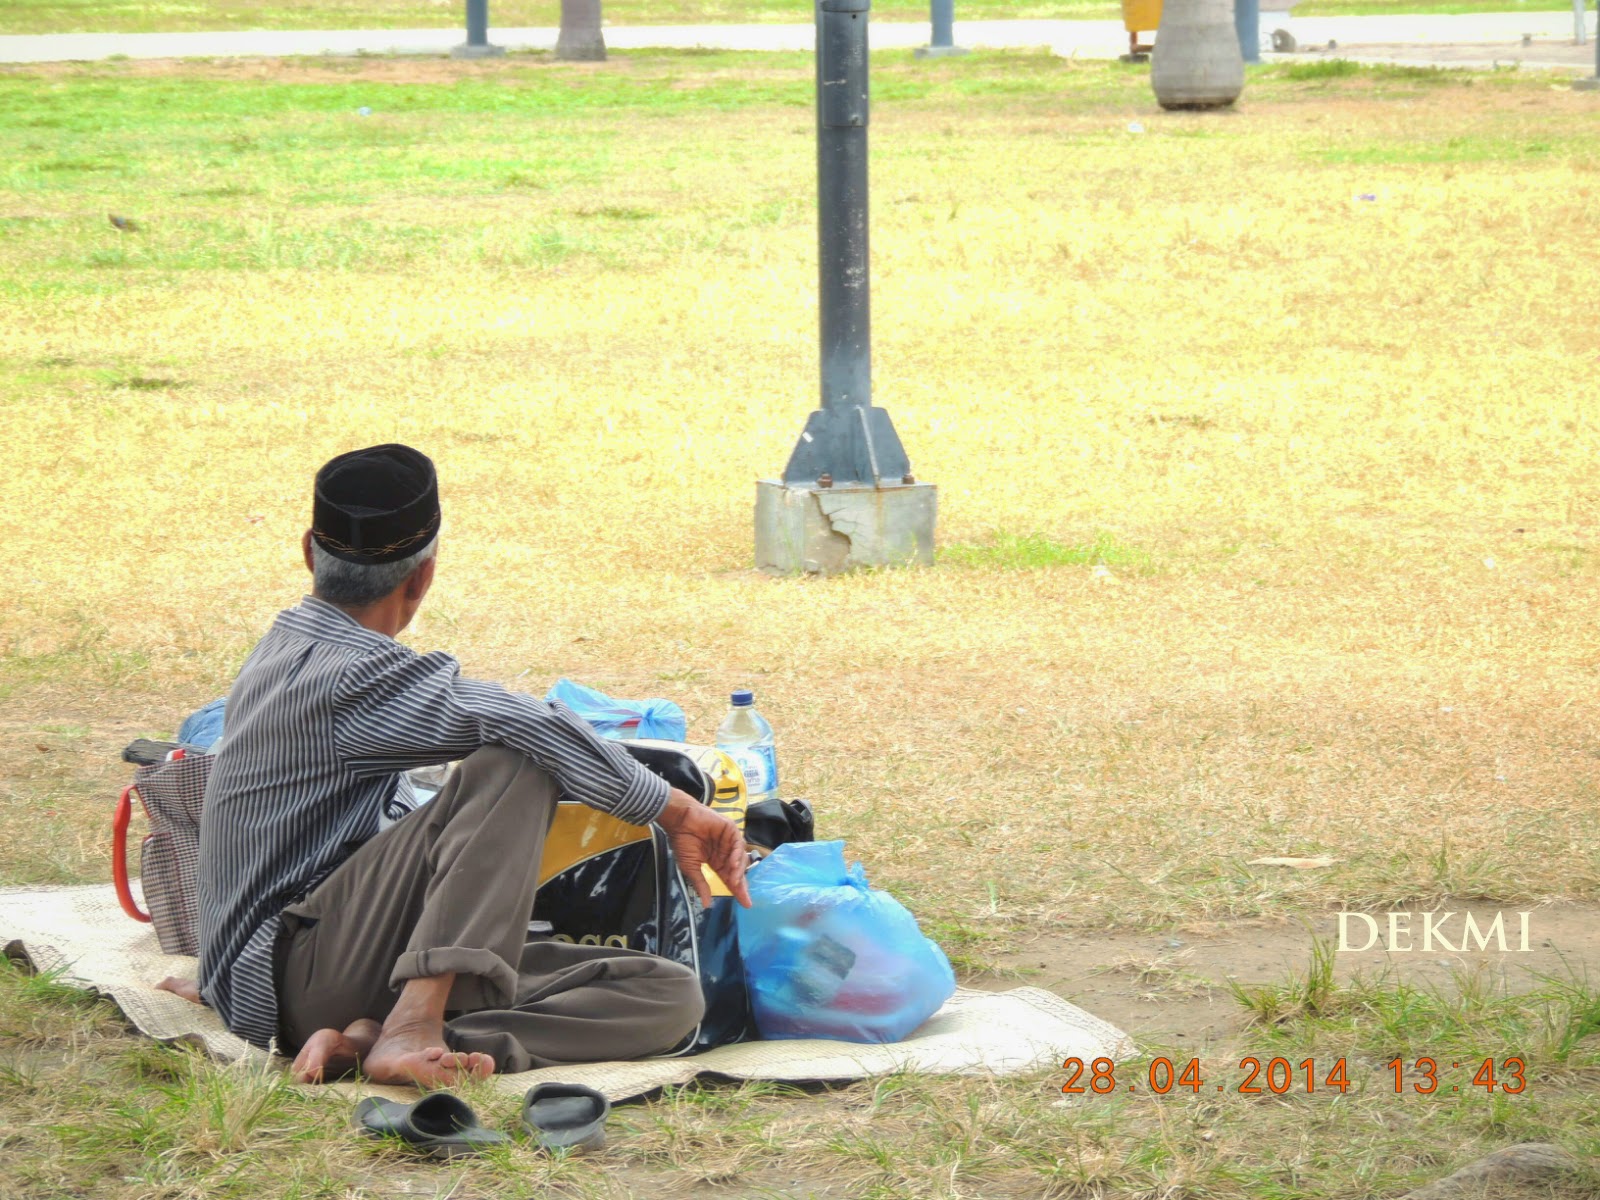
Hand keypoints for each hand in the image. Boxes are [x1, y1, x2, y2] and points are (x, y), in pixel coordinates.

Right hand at [656, 788, 752, 909]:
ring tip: (734, 881)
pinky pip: (738, 844)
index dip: (737, 891)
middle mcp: (725, 853)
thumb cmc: (682, 842)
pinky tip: (732, 863)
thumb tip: (706, 905)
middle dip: (741, 885)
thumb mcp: (691, 868)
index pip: (729, 878)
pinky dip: (736, 854)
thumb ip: (701, 884)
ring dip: (738, 871)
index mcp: (716, 862)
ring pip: (740, 859)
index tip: (745, 905)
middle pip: (738, 871)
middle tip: (745, 898)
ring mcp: (729, 841)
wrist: (679, 821)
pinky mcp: (731, 830)